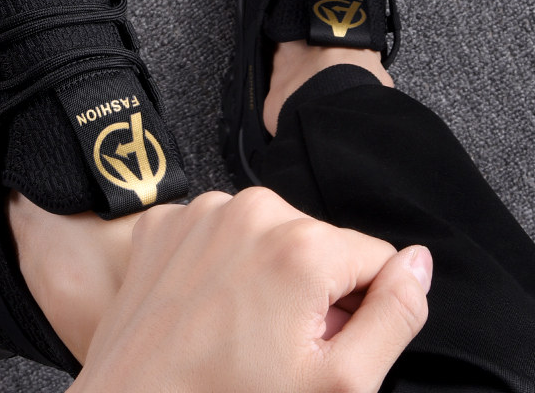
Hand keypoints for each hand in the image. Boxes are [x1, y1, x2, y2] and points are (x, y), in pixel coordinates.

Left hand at [71, 188, 430, 392]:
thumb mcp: (340, 385)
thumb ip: (394, 316)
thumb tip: (417, 263)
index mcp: (302, 245)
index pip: (373, 257)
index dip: (359, 305)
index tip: (320, 338)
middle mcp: (252, 209)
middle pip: (317, 242)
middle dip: (310, 287)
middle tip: (273, 339)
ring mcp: (201, 210)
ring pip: (267, 234)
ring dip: (264, 271)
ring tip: (235, 324)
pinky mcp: (166, 220)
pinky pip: (217, 231)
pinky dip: (218, 261)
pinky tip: (202, 303)